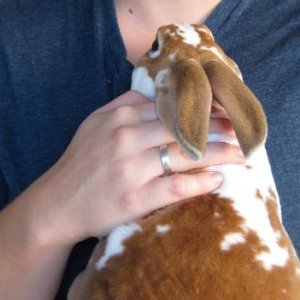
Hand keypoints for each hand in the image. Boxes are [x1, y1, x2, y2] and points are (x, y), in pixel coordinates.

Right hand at [39, 90, 244, 245]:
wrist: (54, 206)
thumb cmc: (79, 165)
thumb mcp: (94, 124)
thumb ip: (125, 105)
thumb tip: (158, 92)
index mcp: (120, 118)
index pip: (171, 107)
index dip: (203, 107)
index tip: (228, 107)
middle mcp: (125, 140)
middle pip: (183, 127)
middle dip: (218, 126)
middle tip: (244, 128)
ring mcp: (129, 170)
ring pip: (184, 155)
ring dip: (218, 153)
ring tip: (241, 153)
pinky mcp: (133, 199)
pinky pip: (174, 188)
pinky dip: (198, 183)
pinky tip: (218, 180)